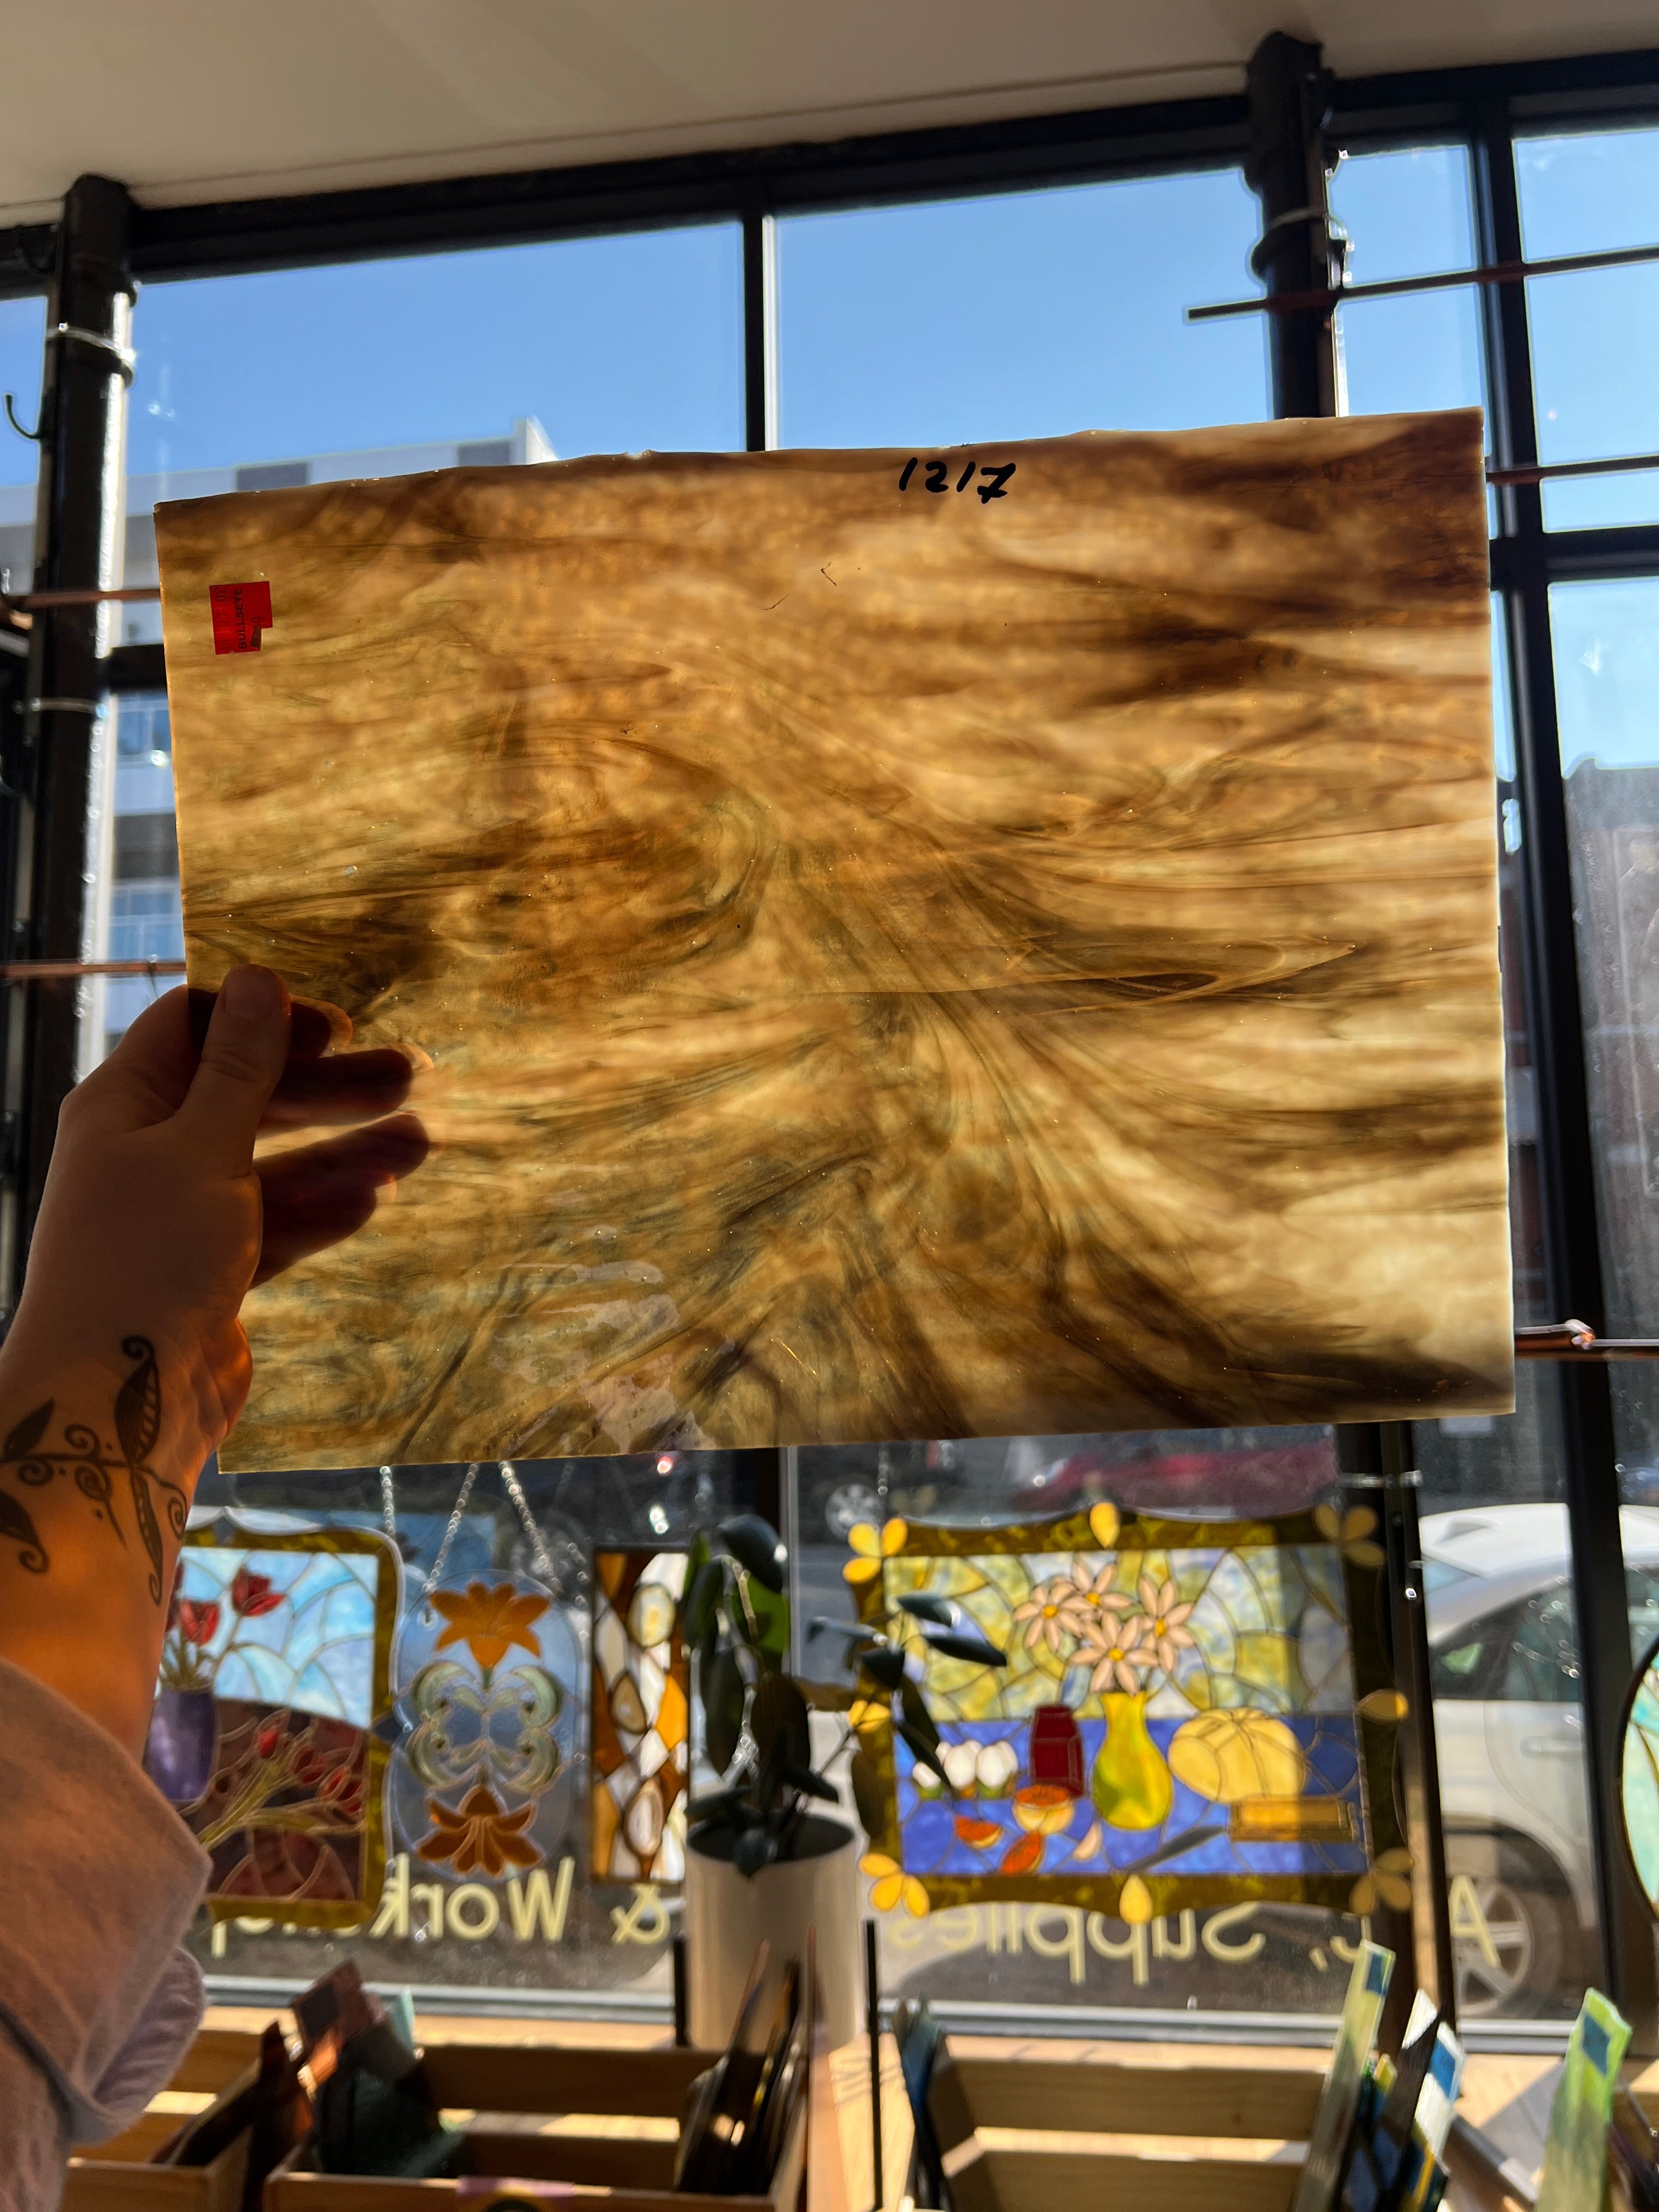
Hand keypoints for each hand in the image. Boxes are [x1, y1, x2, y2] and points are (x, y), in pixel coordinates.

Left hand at [8, 966, 427, 1459]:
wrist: (115, 1401)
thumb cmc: (144, 1260)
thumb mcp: (203, 1146)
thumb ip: (241, 1067)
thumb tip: (258, 978)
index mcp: (123, 1105)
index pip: (196, 1028)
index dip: (267, 1020)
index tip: (337, 1028)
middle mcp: (144, 1152)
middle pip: (247, 1096)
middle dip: (327, 1089)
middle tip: (406, 1078)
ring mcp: (177, 1214)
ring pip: (271, 1164)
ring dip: (339, 1153)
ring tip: (415, 1147)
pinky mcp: (208, 1270)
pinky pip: (272, 1224)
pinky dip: (316, 1212)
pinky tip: (368, 1203)